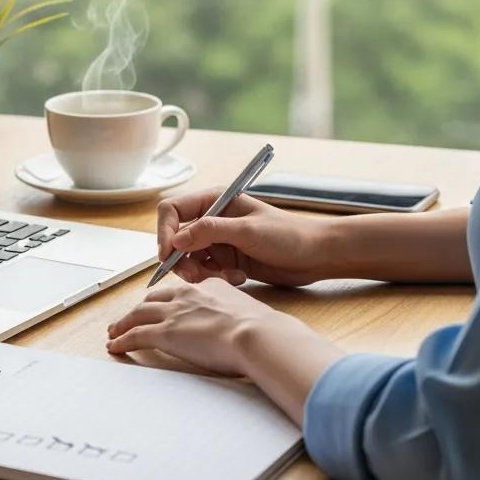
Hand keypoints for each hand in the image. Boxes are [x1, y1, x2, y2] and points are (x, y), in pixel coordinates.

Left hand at [106, 276, 285, 375]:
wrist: (256, 335)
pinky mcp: (165, 333)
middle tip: (131, 317)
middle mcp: (187, 296)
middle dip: (140, 308)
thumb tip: (247, 326)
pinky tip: (116, 346)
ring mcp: (174, 313)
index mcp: (208, 288)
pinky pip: (136, 335)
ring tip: (115, 332)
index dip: (167, 299)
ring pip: (139, 314)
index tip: (161, 305)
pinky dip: (122, 340)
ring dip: (124, 323)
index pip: (180, 291)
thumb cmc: (260, 329)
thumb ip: (238, 314)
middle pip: (154, 299)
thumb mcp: (247, 311)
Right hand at [156, 188, 331, 287]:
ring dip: (200, 272)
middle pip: (176, 238)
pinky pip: (205, 271)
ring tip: (226, 277)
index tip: (168, 255)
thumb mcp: (247, 231)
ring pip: (188, 258)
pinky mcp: (225, 260)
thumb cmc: (288, 235)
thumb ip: (210, 231)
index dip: (165, 232)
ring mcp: (218, 241)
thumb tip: (175, 239)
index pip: (173, 210)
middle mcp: (212, 218)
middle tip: (195, 277)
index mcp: (214, 200)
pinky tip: (238, 278)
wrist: (315, 256)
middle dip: (182, 259)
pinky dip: (214, 279)